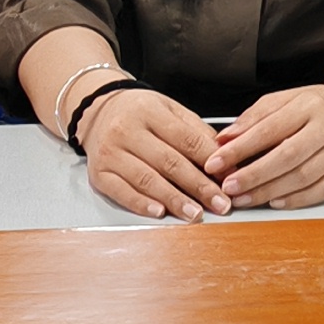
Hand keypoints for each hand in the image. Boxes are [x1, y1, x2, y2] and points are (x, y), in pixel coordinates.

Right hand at [78, 83, 230, 219]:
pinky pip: (122, 192)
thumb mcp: (169, 109)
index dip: (209, 161)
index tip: (227, 177)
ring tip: (194, 213)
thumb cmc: (138, 112)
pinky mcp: (99, 174)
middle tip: (219, 203)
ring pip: (147, 180)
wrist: (97, 112)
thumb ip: (196, 132)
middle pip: (169, 162)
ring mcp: (111, 153)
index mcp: (149, 111)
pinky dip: (142, 204)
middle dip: (198, 186)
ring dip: (174, 200)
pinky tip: (159, 212)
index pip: (186, 139)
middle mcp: (127, 131)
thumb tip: (222, 159)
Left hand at [208, 74, 323, 209]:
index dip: (240, 148)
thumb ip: (255, 117)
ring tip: (244, 198)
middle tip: (227, 186)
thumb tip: (224, 139)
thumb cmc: (319, 106)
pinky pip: (320, 191)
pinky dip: (296, 199)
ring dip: (269, 191)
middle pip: (287, 156)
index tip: (216, 161)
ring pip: (302, 177)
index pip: (269, 129)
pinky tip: (275, 202)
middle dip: (253, 174)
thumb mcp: (287, 99)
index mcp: (308, 105)